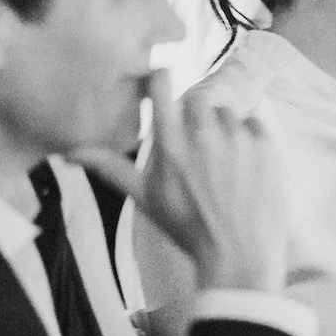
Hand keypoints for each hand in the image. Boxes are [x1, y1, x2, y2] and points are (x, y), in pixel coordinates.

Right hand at [73, 72, 285, 297]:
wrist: (239, 256)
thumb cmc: (188, 229)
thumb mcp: (146, 199)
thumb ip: (111, 168)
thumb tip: (68, 154)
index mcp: (170, 146)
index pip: (162, 84)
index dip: (162, 79)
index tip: (164, 86)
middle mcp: (204, 135)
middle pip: (198, 97)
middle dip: (197, 116)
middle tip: (201, 148)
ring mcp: (238, 138)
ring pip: (229, 110)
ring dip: (225, 128)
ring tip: (225, 163)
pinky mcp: (267, 144)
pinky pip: (257, 119)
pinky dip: (251, 136)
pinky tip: (246, 164)